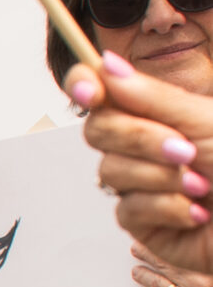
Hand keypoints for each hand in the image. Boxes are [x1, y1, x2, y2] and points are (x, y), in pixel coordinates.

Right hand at [68, 57, 212, 275]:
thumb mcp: (203, 120)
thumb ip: (150, 96)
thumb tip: (106, 65)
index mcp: (158, 112)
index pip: (103, 89)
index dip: (85, 83)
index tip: (89, 90)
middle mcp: (144, 145)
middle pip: (99, 130)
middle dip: (140, 140)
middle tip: (185, 150)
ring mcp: (140, 183)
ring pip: (111, 172)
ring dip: (161, 179)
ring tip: (203, 187)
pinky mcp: (143, 222)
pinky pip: (128, 209)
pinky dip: (166, 208)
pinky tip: (196, 212)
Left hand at [129, 240, 212, 286]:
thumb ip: (204, 266)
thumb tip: (190, 256)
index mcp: (208, 273)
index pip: (179, 254)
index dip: (162, 246)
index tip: (152, 238)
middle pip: (166, 267)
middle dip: (147, 256)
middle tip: (136, 249)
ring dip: (145, 277)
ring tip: (137, 271)